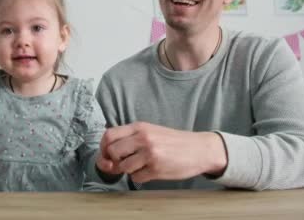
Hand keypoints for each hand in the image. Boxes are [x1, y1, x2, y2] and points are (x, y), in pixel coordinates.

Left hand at [100, 122, 226, 182]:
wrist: (200, 149)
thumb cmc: (173, 142)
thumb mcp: (151, 131)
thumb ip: (130, 139)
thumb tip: (106, 156)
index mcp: (140, 127)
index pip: (109, 135)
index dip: (103, 148)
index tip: (107, 155)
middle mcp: (143, 138)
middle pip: (112, 152)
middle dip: (114, 161)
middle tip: (122, 163)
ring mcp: (150, 153)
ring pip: (123, 167)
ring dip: (128, 170)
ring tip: (140, 166)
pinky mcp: (157, 168)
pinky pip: (136, 177)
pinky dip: (139, 177)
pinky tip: (149, 171)